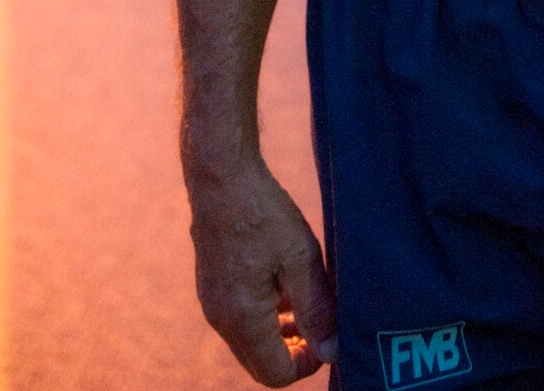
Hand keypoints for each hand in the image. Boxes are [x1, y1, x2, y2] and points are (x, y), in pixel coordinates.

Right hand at [189, 160, 336, 384]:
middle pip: (259, 363)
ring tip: (306, 299)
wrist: (220, 172)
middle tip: (321, 323)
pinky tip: (283, 281)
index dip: (307, 365)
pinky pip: (239, 318)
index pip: (275, 374)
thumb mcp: (300, 258)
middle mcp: (219, 318)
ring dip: (279, 332)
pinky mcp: (210, 284)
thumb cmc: (261, 211)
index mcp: (242, 318)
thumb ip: (316, 310)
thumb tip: (332, 353)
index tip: (328, 337)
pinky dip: (264, 315)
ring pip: (249, 340)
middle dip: (293, 351)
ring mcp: (211, 301)